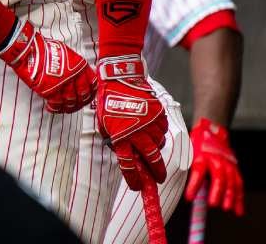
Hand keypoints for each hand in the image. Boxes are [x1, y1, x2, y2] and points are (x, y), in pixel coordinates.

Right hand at [0, 20, 96, 113]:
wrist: (29, 50)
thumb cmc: (44, 48)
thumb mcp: (66, 52)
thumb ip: (73, 64)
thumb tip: (76, 73)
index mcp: (79, 65)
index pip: (92, 83)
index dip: (91, 92)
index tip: (88, 96)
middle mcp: (74, 76)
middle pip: (82, 95)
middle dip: (80, 102)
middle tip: (76, 105)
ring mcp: (62, 84)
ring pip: (70, 101)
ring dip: (67, 107)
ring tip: (63, 108)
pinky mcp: (50, 90)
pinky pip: (56, 103)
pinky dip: (55, 108)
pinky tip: (51, 108)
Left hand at [95, 54, 167, 189]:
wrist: (119, 77)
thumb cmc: (107, 100)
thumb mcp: (103, 122)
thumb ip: (112, 138)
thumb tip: (121, 151)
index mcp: (120, 137)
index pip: (128, 165)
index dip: (134, 179)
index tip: (138, 187)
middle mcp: (137, 134)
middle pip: (152, 160)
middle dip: (157, 173)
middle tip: (159, 178)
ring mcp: (150, 124)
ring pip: (158, 145)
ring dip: (155, 149)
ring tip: (148, 144)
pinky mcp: (159, 115)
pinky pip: (162, 131)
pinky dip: (158, 133)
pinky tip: (150, 127)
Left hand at [185, 118, 243, 214]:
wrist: (213, 132)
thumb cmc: (197, 145)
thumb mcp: (188, 151)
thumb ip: (186, 166)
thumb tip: (177, 185)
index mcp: (202, 155)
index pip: (197, 171)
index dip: (194, 185)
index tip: (189, 198)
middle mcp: (217, 160)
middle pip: (218, 177)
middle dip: (216, 192)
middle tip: (213, 204)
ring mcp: (228, 165)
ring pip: (231, 182)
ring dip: (230, 197)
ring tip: (226, 209)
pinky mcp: (235, 170)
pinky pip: (239, 185)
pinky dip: (240, 200)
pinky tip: (239, 212)